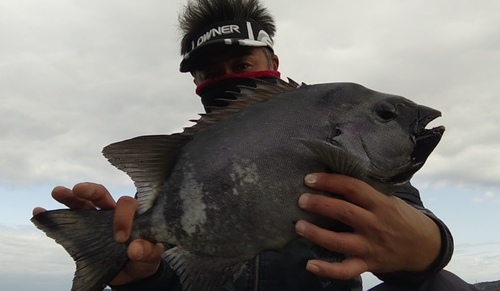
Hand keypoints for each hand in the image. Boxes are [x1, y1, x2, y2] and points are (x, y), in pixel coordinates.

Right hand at [32, 183, 163, 284]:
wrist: (133, 273)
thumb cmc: (145, 258)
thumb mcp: (152, 256)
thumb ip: (148, 251)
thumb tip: (135, 248)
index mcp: (132, 214)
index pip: (127, 204)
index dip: (123, 217)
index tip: (121, 238)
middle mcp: (112, 213)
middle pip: (101, 195)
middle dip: (90, 190)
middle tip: (79, 189)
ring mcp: (96, 221)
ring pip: (82, 204)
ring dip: (69, 197)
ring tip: (57, 192)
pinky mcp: (83, 233)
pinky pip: (67, 223)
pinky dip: (53, 216)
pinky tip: (40, 211)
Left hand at [295, 173, 440, 279]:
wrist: (424, 246)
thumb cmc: (399, 217)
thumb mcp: (388, 199)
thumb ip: (365, 192)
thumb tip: (333, 178)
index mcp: (380, 204)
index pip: (353, 188)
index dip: (330, 181)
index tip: (310, 179)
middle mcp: (374, 224)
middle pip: (344, 212)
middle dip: (320, 205)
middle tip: (301, 200)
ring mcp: (370, 246)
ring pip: (340, 241)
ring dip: (317, 234)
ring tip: (299, 226)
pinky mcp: (368, 264)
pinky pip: (346, 270)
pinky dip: (328, 269)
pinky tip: (310, 265)